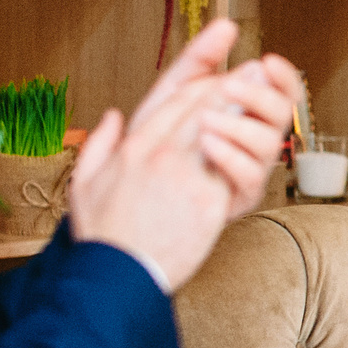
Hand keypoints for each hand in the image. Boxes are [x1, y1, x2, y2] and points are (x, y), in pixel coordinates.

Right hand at [70, 20, 305, 290]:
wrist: (117, 276)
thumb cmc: (103, 235)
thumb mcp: (84, 184)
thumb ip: (97, 145)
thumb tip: (112, 117)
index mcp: (133, 147)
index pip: (173, 102)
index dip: (201, 84)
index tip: (219, 76)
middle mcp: (160, 154)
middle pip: (202, 106)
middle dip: (231, 84)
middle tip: (253, 71)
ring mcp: (186, 175)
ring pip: (221, 128)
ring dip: (244, 106)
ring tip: (263, 90)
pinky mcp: (208, 200)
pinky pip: (233, 166)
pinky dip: (247, 146)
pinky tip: (261, 134)